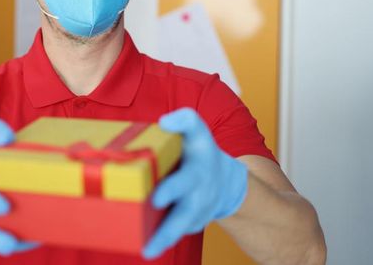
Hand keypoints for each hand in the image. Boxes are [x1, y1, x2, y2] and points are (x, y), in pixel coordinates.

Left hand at [142, 108, 249, 258]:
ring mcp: (199, 210)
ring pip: (183, 227)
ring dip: (165, 239)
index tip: (157, 198)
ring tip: (147, 251)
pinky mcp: (195, 222)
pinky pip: (180, 231)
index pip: (188, 177)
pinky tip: (147, 245)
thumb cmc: (200, 151)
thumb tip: (165, 121)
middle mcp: (200, 192)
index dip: (173, 188)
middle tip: (149, 240)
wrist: (225, 178)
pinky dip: (165, 239)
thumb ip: (185, 120)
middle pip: (186, 211)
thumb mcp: (197, 130)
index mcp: (198, 168)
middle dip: (169, 225)